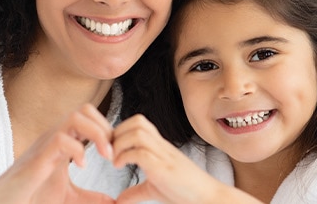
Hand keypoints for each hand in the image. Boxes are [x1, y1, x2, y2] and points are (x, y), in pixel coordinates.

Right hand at [0, 105, 115, 203]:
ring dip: (97, 133)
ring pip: (75, 117)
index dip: (107, 130)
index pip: (89, 117)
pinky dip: (78, 150)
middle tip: (113, 153)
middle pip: (85, 109)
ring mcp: (45, 145)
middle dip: (105, 127)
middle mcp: (54, 138)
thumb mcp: (69, 198)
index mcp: (62, 142)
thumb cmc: (31, 198)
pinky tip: (82, 166)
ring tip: (105, 156)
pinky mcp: (39, 158)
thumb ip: (91, 198)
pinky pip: (61, 139)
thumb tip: (114, 202)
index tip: (116, 154)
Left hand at [111, 114, 239, 203]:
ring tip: (114, 160)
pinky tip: (119, 167)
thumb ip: (136, 192)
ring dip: (119, 144)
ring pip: (137, 132)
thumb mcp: (153, 190)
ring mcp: (163, 155)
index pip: (138, 123)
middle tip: (109, 152)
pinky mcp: (163, 167)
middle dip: (117, 133)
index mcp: (159, 147)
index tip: (110, 148)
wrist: (207, 197)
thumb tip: (119, 201)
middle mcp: (161, 146)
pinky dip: (125, 157)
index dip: (119, 130)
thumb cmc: (184, 192)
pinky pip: (141, 152)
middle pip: (137, 121)